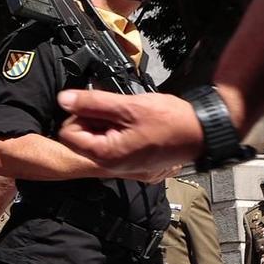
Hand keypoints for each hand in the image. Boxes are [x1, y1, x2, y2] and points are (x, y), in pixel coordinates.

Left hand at [55, 89, 207, 179]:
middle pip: (80, 136)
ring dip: (107, 120)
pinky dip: (118, 127)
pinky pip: (111, 140)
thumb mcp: (128, 106)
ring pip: (96, 136)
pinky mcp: (129, 157)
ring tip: (128, 115)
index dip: (79, 115)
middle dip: (93, 118)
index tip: (99, 106)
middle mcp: (109, 164)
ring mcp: (120, 162)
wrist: (201, 132)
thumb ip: (93, 102)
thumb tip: (63, 99)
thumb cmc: (171, 122)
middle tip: (117, 109)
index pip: (67, 133)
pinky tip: (133, 121)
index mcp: (105, 154)